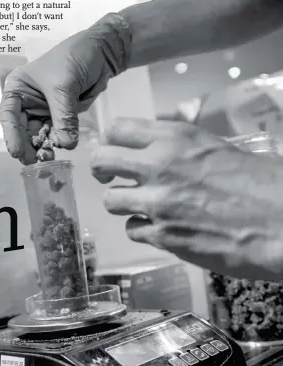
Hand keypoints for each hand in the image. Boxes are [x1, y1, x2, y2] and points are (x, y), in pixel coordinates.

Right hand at [0, 13, 131, 164]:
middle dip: (27, 146)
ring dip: (42, 148)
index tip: (17, 152)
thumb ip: (63, 117)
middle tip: (35, 161)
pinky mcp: (59, 117)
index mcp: (18, 89)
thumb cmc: (74, 58)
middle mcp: (26, 102)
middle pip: (22, 131)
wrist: (102, 52)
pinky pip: (55, 135)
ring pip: (38, 136)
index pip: (9, 116)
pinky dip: (57, 144)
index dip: (11, 135)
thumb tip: (65, 144)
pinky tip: (59, 150)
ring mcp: (42, 111)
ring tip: (49, 158)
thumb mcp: (64, 86)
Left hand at [91, 118, 282, 279]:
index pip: (118, 129)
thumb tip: (154, 150)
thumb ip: (178, 148)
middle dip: (102, 171)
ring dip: (123, 204)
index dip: (111, 141)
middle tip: (111, 178)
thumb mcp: (216, 148)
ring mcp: (158, 203)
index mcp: (175, 139)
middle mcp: (159, 166)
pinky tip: (162, 227)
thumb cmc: (263, 184)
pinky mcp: (163, 236)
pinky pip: (132, 230)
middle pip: (101, 161)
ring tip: (143, 206)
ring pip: (110, 200)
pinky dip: (143, 230)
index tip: (114, 150)